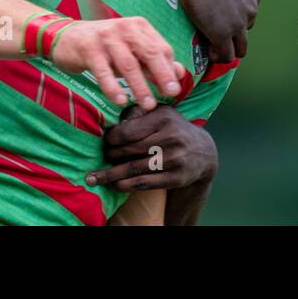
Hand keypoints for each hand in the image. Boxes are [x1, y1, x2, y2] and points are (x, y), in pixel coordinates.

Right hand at [51, 17, 186, 109]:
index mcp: (139, 26)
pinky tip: (120, 101)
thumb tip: (179, 73)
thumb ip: (154, 61)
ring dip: (140, 86)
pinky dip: (113, 87)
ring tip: (148, 105)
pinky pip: (103, 70)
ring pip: (128, 64)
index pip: (161, 48)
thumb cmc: (105, 47)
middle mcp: (125, 28)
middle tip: (171, 95)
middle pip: (149, 52)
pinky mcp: (88, 48)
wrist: (66, 37)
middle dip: (162, 75)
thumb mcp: (131, 51)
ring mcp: (106, 37)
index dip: (170, 69)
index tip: (175, 89)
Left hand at [86, 105, 217, 191]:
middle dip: (109, 157)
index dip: (111, 138)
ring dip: (111, 175)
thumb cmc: (173, 129)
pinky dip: (125, 185)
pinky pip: (144, 183)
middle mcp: (171, 137)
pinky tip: (115, 184)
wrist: (203, 152)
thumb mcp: (161, 113)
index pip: (128, 131)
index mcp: (164, 118)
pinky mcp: (176, 177)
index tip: (103, 142)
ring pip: (134, 169)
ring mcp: (174, 159)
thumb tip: (113, 121)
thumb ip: (138, 113)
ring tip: (94, 178)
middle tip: (98, 159)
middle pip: (129, 150)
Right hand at [175, 0, 258, 62]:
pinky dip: (216, 56)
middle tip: (213, 38)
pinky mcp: (223, 35)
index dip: (232, 25)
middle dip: (231, 40)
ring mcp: (239, 25)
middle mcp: (251, 11)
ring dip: (225, 51)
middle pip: (245, 36)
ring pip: (239, 50)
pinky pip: (225, 56)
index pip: (247, 19)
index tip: (217, 24)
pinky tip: (206, 51)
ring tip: (210, 48)